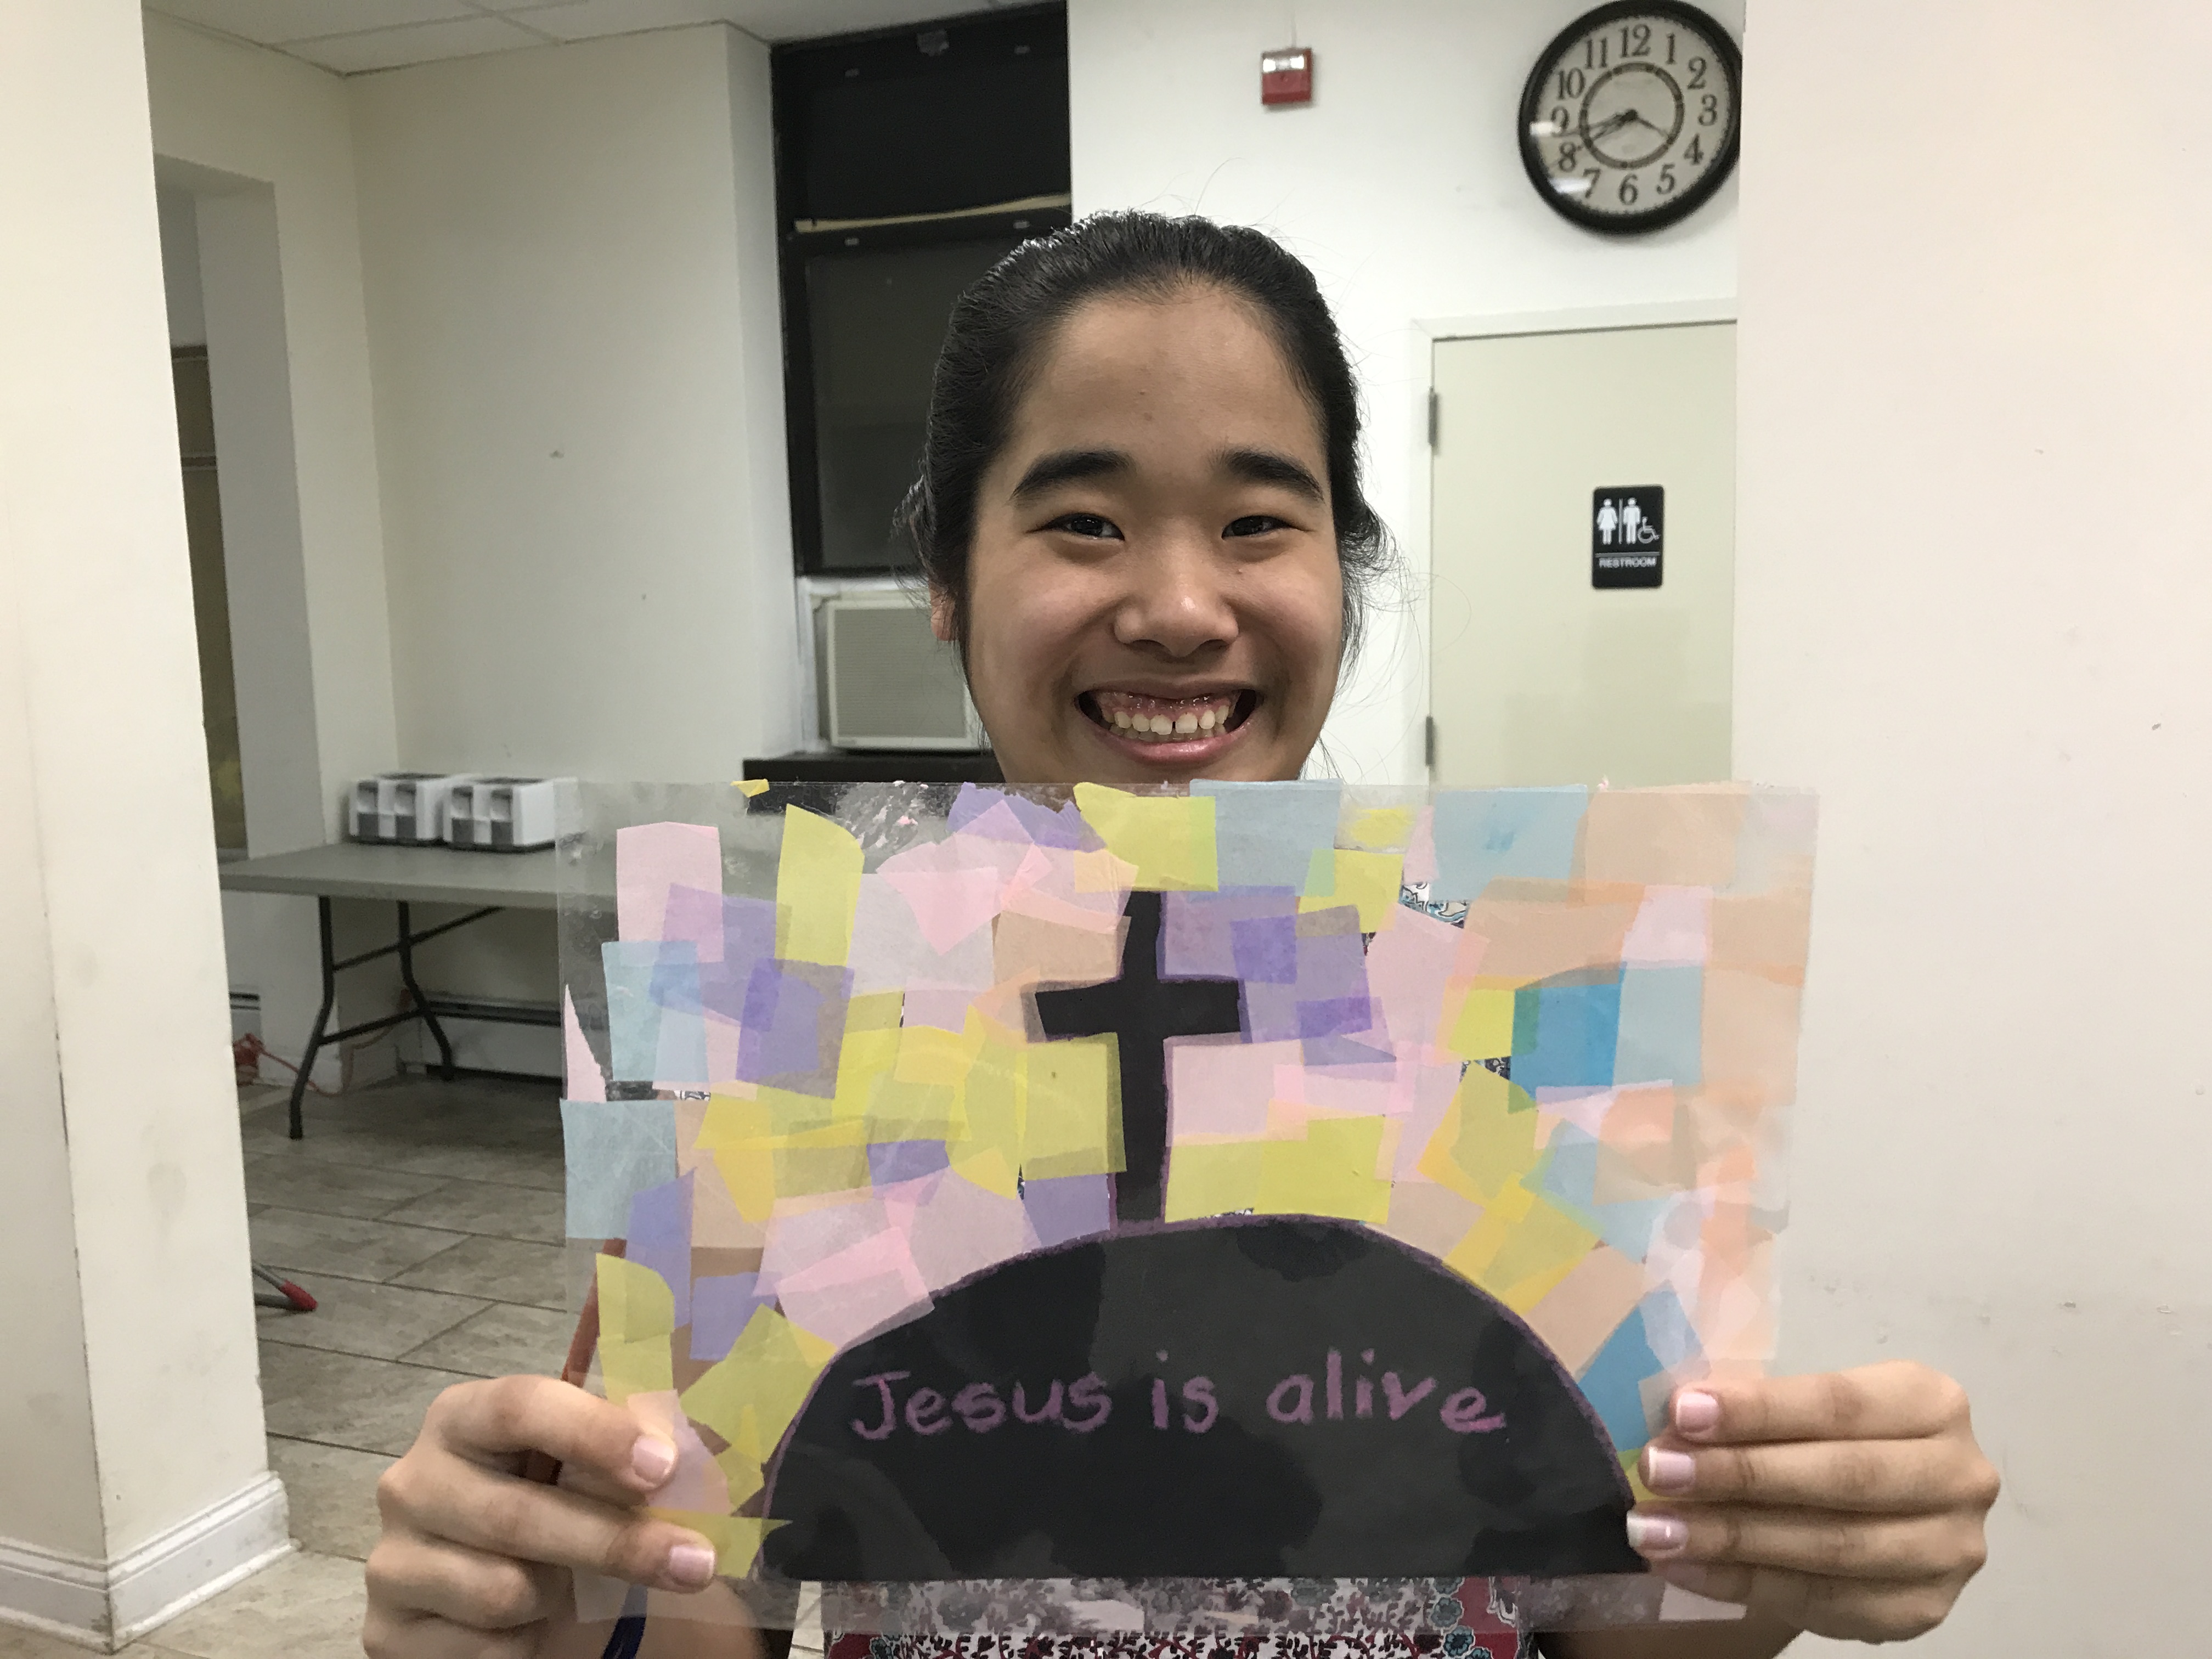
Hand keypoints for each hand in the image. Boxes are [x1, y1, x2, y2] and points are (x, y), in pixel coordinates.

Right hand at [364, 1375, 718, 1656]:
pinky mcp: (388, 1632)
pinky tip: (533, 1624)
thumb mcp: (589, 1467)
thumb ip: (627, 1449)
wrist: (510, 1584)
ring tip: (573, 1588)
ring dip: (564, 1596)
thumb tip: (696, 1446)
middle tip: (695, 1561)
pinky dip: (528, 1644)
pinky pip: (485, 1649)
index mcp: (464, 1416)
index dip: (595, 1433)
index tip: (665, 1467)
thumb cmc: (559, 1504)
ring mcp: (392, 1561)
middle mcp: (413, 1481)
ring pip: (503, 1589)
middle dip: (617, 1541)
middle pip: (517, 1512)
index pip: (521, 1406)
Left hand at [1623, 1362, 1998, 1642]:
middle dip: (1739, 1474)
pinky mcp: (1920, 1610)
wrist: (1877, 1513)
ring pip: (1831, 1547)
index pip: (1839, 1403)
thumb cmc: (1827, 1439)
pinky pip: (1821, 1600)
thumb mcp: (1807, 1409)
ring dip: (1730, 1538)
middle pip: (1841, 1477)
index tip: (1682, 1412)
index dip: (1759, 1410)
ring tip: (1653, 1529)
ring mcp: (1948, 1550)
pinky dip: (1741, 1583)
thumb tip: (1675, 1422)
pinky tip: (1682, 1568)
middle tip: (1659, 1471)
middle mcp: (1958, 1475)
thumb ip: (1761, 1413)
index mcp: (1932, 1402)